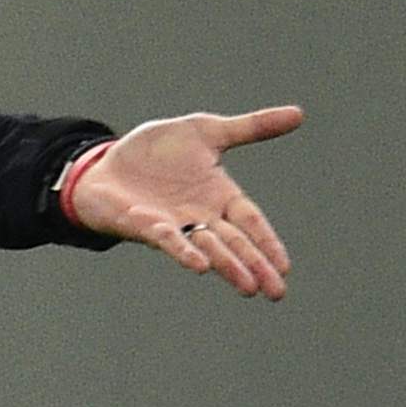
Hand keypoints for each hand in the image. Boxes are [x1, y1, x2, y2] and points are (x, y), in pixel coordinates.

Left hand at [65, 104, 302, 299]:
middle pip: (235, 243)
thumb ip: (251, 127)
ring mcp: (172, 223)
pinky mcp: (144, 225)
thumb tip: (299, 114)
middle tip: (277, 292)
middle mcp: (199, 216)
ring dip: (227, 267)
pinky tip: (200, 266)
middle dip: (256, 266)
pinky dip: (184, 251)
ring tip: (248, 287)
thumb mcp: (207, 131)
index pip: (250, 222)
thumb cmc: (156, 152)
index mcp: (218, 196)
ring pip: (207, 247)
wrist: (106, 160)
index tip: (286, 266)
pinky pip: (168, 240)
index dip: (267, 241)